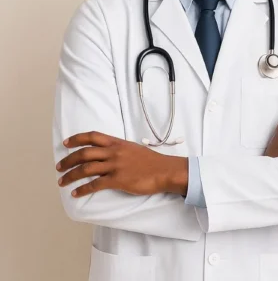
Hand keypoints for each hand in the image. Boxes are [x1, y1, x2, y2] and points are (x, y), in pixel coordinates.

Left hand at [56, 132, 187, 197]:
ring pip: (86, 169)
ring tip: (62, 181)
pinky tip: (76, 193)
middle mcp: (114, 152)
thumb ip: (120, 149)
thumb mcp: (134, 149)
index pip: (92, 136)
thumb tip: (108, 153)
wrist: (165, 171)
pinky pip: (95, 185)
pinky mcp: (118, 180)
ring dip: (71, 176)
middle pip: (84, 153)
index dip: (76, 139)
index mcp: (118, 143)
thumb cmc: (152, 161)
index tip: (66, 144)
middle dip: (68, 160)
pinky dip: (83, 189)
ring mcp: (115, 166)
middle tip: (60, 167)